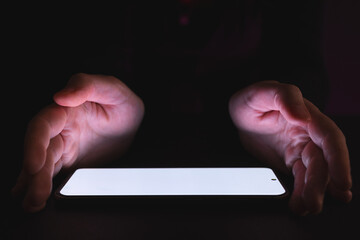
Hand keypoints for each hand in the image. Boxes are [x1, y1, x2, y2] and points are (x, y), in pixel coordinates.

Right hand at [12, 73, 143, 211]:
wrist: (133, 122)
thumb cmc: (121, 102)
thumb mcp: (112, 88)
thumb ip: (88, 86)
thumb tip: (61, 95)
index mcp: (66, 110)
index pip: (42, 126)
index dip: (34, 145)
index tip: (34, 165)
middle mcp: (60, 129)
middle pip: (40, 151)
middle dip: (34, 174)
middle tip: (35, 196)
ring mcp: (65, 147)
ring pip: (44, 166)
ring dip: (35, 184)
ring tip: (32, 204)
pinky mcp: (71, 161)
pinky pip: (54, 173)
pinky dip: (43, 186)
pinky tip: (35, 199)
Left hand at [229, 81, 351, 214]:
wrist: (239, 114)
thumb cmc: (252, 99)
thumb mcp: (262, 92)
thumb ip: (284, 97)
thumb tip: (303, 116)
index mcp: (307, 116)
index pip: (330, 138)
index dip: (338, 160)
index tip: (341, 181)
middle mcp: (308, 134)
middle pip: (323, 161)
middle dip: (321, 184)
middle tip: (314, 203)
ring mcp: (300, 148)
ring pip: (313, 173)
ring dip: (313, 192)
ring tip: (306, 208)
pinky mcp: (291, 160)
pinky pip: (300, 178)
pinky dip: (302, 192)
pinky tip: (301, 204)